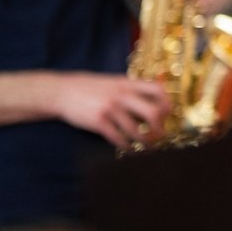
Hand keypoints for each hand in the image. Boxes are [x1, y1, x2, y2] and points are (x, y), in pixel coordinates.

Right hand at [49, 72, 168, 147]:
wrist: (63, 91)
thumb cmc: (91, 88)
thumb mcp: (114, 82)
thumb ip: (131, 89)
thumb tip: (153, 100)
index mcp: (128, 84)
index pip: (157, 90)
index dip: (166, 103)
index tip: (168, 114)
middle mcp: (122, 95)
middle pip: (152, 112)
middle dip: (160, 127)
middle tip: (162, 136)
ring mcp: (110, 109)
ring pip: (136, 130)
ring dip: (145, 141)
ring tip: (148, 147)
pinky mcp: (99, 122)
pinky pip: (118, 138)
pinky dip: (126, 146)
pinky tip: (129, 149)